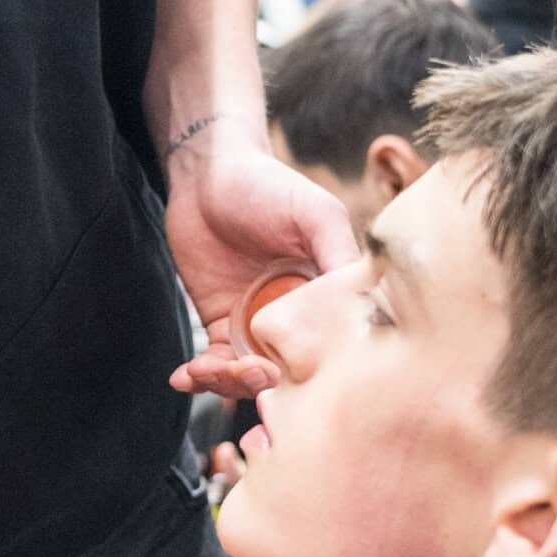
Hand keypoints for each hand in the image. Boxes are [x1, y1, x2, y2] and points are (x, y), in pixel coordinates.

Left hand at [164, 128, 355, 398]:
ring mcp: (257, 325)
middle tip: (249, 370)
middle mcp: (298, 319)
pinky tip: (185, 376)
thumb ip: (340, 257)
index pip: (334, 352)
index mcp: (330, 299)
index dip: (316, 374)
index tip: (296, 374)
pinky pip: (213, 364)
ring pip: (248, 377)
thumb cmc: (269, 186)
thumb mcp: (317, 216)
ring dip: (228, 384)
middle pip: (289, 374)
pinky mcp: (219, 324)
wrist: (207, 172)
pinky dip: (199, 378)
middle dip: (266, 383)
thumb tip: (371, 307)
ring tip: (207, 371)